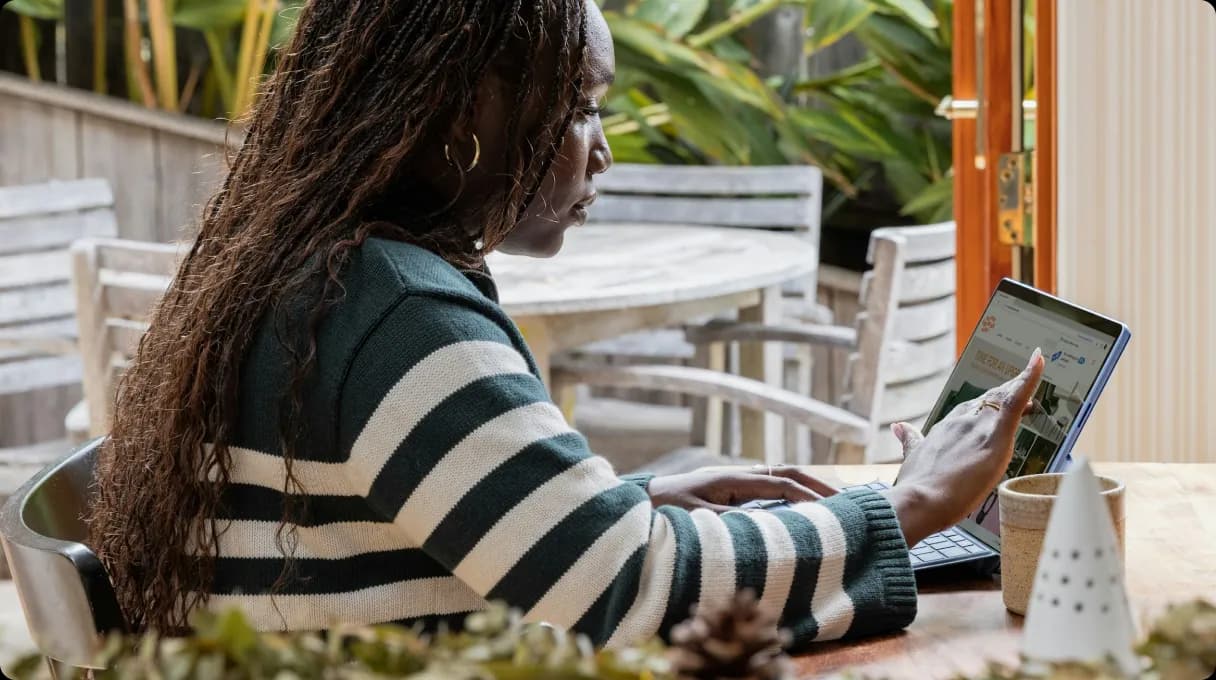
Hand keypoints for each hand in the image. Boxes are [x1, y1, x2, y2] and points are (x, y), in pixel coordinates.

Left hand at [646, 465, 837, 511]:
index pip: (782, 484)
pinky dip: (792, 495)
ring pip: (782, 479)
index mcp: (734, 478)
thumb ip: (732, 522)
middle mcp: (740, 475)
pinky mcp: (733, 491)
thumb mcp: (698, 517)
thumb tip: (767, 528)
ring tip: (834, 503)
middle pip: (788, 473)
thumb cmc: (666, 509)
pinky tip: (804, 509)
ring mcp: (738, 481)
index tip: (833, 511)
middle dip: (818, 485)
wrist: (645, 499)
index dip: (809, 496)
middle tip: (846, 501)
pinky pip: (770, 490)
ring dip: (808, 488)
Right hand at [883, 348, 1044, 546]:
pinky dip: (1029, 378)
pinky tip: (1039, 360)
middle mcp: (962, 421)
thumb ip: (909, 439)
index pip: (970, 409)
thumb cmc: (917, 487)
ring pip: (1006, 399)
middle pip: (990, 401)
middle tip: (1024, 381)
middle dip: (1007, 392)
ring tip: (1035, 371)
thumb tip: (899, 426)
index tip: (996, 396)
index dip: (985, 404)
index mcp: (945, 427)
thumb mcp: (912, 458)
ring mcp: (979, 426)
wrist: (920, 499)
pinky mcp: (996, 434)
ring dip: (1021, 387)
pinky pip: (1016, 400)